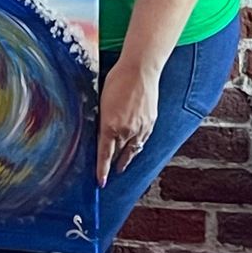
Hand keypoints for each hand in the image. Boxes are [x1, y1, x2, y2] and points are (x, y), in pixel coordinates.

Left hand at [96, 58, 161, 185]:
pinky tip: (135, 148)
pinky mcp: (150, 123)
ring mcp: (141, 128)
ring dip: (127, 159)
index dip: (102, 169)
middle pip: (119, 153)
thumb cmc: (116, 81)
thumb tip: (101, 132)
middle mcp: (127, 131)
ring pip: (133, 149)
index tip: (101, 181)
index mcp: (110, 126)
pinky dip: (137, 146)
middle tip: (109, 174)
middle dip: (113, 164)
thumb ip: (102, 120)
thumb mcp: (101, 102)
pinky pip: (143, 140)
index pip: (104, 154)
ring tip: (122, 166)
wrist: (140, 71)